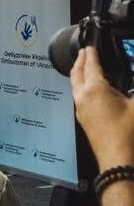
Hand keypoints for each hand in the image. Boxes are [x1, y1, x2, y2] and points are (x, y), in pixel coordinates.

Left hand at [70, 47, 133, 168]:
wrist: (117, 158)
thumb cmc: (127, 135)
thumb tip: (132, 86)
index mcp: (96, 89)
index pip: (91, 65)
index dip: (91, 54)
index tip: (90, 47)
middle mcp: (83, 97)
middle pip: (77, 73)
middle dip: (80, 61)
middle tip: (83, 53)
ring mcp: (81, 109)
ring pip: (75, 86)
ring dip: (79, 74)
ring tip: (83, 68)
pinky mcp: (83, 119)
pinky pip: (79, 97)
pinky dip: (81, 87)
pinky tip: (89, 91)